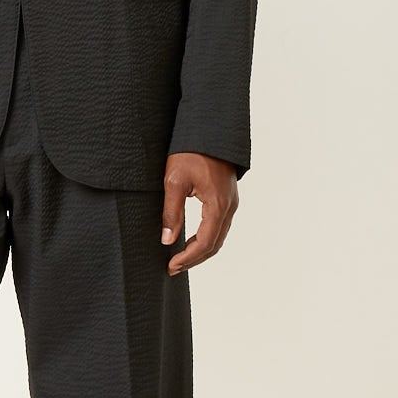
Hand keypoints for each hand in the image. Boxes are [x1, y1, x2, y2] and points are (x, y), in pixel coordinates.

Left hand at [159, 152, 239, 274]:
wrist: (209, 130)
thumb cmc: (190, 152)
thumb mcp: (174, 181)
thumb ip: (171, 212)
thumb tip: (167, 240)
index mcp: (217, 204)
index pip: (205, 243)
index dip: (188, 258)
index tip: (171, 266)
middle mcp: (229, 206)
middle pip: (214, 244)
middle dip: (194, 259)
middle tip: (172, 268)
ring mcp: (231, 202)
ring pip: (218, 236)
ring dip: (200, 251)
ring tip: (179, 258)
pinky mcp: (227, 198)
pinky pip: (219, 226)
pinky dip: (206, 238)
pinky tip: (190, 240)